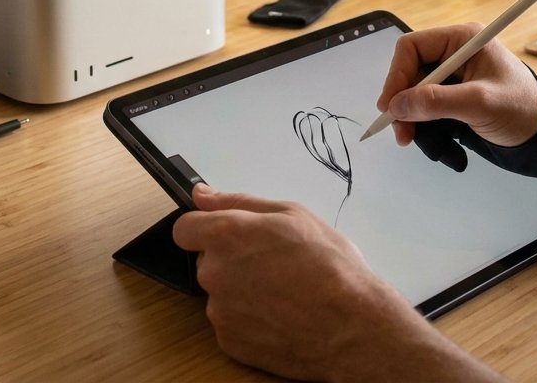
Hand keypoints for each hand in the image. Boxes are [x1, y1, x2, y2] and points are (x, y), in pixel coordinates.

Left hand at [172, 184, 472, 380]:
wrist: (352, 326)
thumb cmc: (330, 266)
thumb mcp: (292, 214)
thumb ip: (237, 202)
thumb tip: (201, 194)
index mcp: (226, 235)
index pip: (184, 229)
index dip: (203, 229)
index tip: (223, 234)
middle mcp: (214, 273)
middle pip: (207, 261)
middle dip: (231, 260)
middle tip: (272, 263)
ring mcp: (220, 311)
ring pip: (221, 293)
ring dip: (241, 291)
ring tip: (283, 292)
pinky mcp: (229, 342)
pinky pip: (231, 323)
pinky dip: (249, 319)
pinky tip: (280, 315)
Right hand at [379, 24, 536, 148]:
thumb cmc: (524, 112)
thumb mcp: (480, 103)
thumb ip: (436, 102)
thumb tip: (396, 105)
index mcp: (462, 41)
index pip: (412, 48)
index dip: (397, 76)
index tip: (390, 107)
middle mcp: (454, 57)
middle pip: (409, 77)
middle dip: (405, 108)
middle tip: (404, 135)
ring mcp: (454, 83)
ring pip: (415, 101)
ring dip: (419, 127)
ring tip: (437, 149)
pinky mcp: (454, 105)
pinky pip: (428, 118)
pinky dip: (433, 136)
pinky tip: (450, 151)